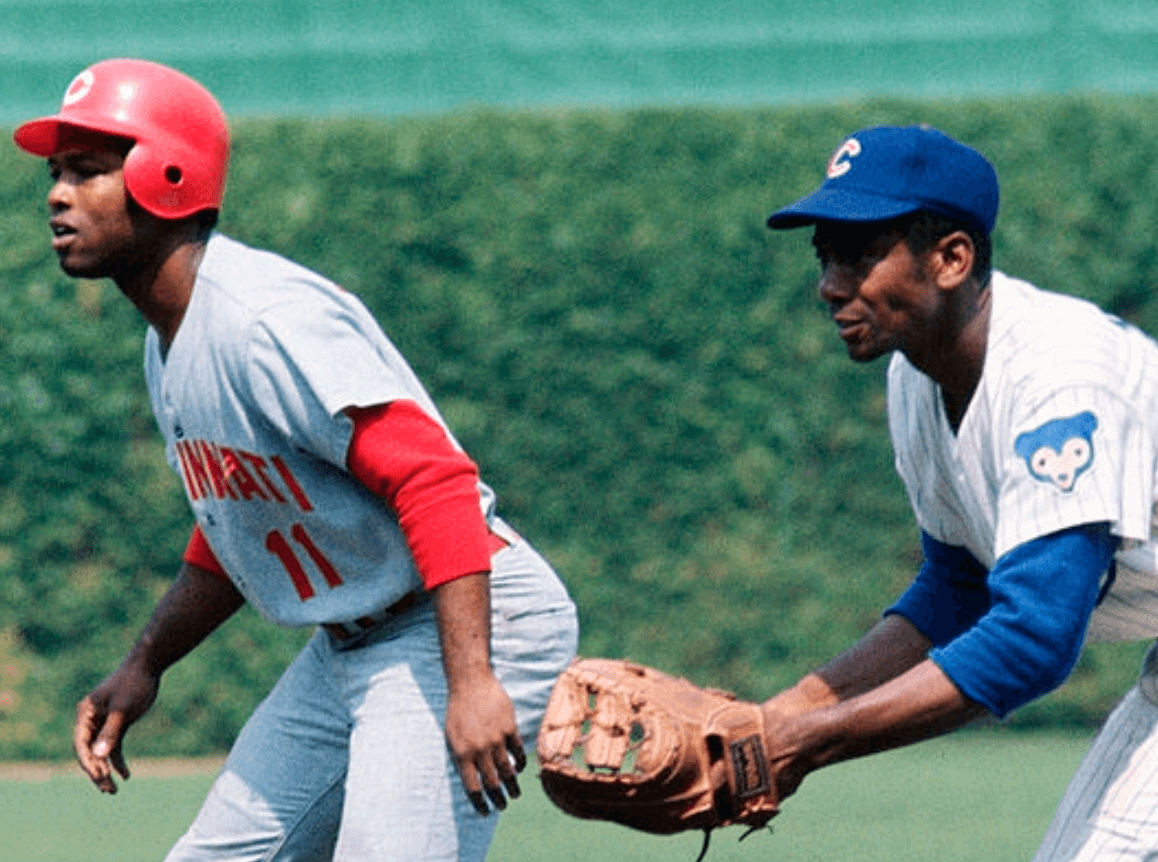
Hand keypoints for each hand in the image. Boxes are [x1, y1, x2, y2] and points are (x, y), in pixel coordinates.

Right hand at [73, 660, 159, 793]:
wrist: (148, 666)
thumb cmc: (133, 683)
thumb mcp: (123, 708)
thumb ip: (111, 731)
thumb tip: (99, 756)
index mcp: (85, 714)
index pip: (80, 744)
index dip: (88, 762)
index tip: (99, 776)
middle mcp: (91, 720)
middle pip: (89, 751)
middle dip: (97, 771)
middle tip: (108, 789)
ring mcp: (104, 722)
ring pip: (101, 752)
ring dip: (106, 770)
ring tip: (113, 790)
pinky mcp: (117, 723)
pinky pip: (114, 747)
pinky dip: (118, 761)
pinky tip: (126, 774)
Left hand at [444, 672, 525, 815]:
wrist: (470, 683)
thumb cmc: (458, 711)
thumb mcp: (452, 737)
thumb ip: (463, 758)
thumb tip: (474, 779)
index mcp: (462, 754)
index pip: (473, 787)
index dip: (480, 803)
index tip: (485, 812)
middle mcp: (479, 749)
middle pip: (492, 782)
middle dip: (498, 798)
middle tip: (502, 806)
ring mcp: (496, 739)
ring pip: (507, 770)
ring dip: (512, 786)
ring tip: (515, 794)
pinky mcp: (509, 728)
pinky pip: (517, 751)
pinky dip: (520, 763)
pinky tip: (519, 769)